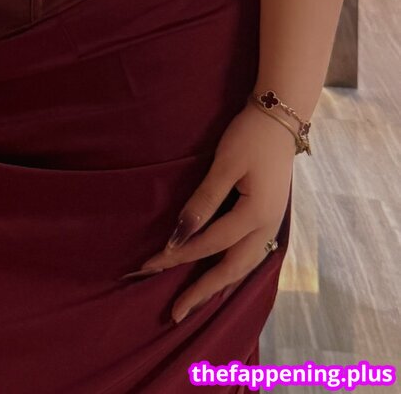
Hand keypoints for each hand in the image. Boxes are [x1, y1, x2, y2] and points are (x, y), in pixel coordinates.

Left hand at [136, 102, 294, 323]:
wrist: (280, 118)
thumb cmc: (249, 136)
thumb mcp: (225, 163)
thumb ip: (204, 200)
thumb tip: (181, 234)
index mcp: (257, 215)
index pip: (210, 243)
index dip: (180, 254)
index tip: (151, 266)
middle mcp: (267, 228)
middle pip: (231, 269)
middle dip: (201, 291)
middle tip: (173, 313)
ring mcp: (271, 225)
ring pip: (243, 267)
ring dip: (217, 286)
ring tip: (194, 304)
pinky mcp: (268, 218)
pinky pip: (248, 255)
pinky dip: (231, 271)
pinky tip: (219, 277)